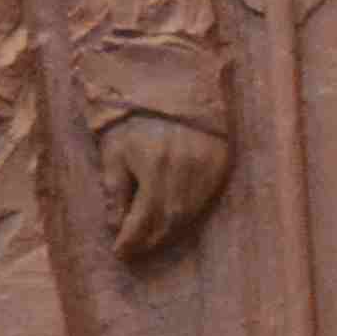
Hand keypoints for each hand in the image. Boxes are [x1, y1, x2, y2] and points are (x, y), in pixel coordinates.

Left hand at [99, 107, 226, 261]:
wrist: (171, 83)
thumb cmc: (133, 118)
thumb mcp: (114, 151)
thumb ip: (116, 191)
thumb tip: (115, 226)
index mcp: (156, 168)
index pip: (144, 219)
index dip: (131, 240)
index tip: (119, 252)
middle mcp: (186, 171)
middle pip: (170, 221)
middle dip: (150, 238)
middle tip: (134, 249)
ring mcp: (208, 167)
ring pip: (190, 213)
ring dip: (169, 229)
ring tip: (151, 237)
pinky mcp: (222, 161)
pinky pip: (206, 198)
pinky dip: (189, 212)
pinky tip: (174, 216)